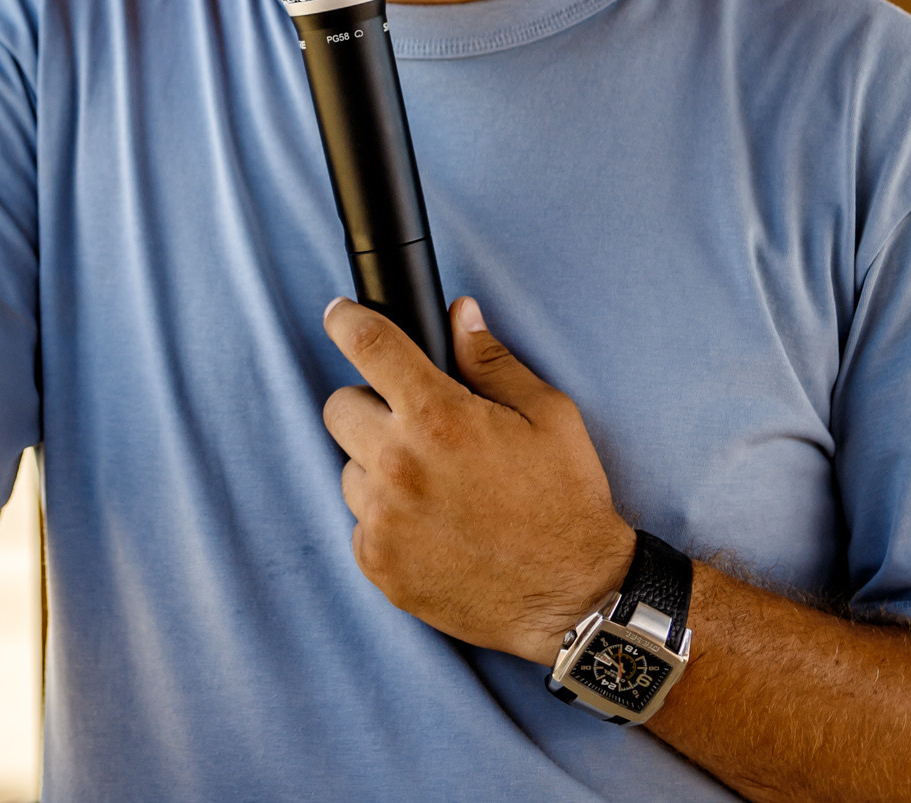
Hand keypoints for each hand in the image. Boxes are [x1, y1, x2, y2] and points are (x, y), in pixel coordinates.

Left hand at [322, 296, 634, 661]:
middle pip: (340, 407)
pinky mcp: (378, 564)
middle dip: (371, 406)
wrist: (572, 596)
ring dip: (377, 467)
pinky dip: (385, 519)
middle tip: (413, 425)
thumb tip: (459, 315)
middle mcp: (400, 465)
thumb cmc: (566, 500)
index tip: (338, 315)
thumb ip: (491, 360)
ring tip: (433, 486)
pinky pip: (360, 522)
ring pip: (349, 468)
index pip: (370, 347)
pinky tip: (431, 525)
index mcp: (439, 417)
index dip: (347, 320)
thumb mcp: (547, 414)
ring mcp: (384, 519)